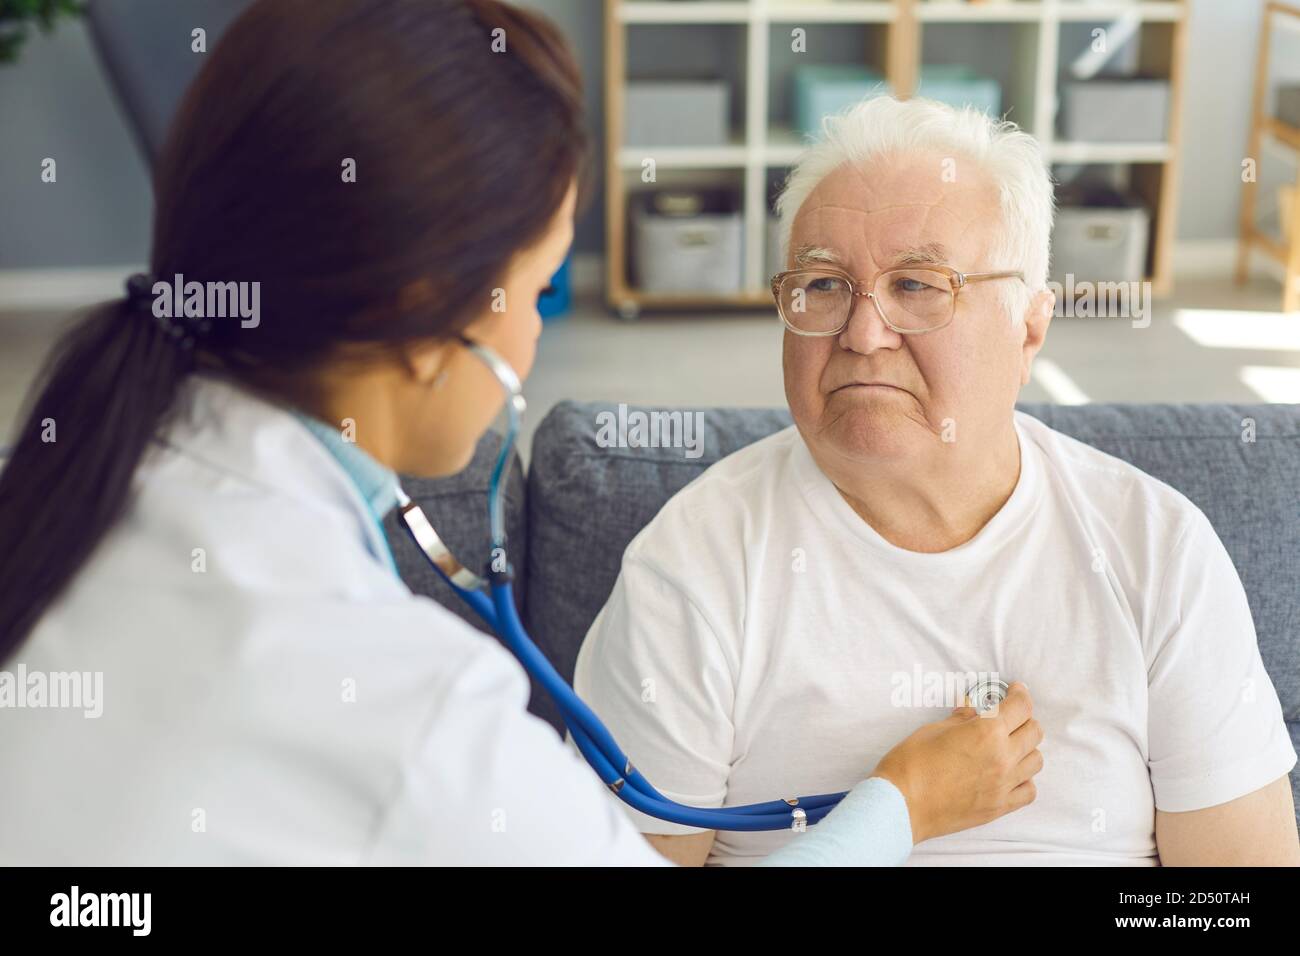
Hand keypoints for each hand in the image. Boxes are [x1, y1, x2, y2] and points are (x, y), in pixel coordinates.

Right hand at [870, 682, 1042, 844]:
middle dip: (1023, 719)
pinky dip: (1025, 779)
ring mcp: (1003, 784)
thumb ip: (961, 719)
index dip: (1020, 694)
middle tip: (1009, 716)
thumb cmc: (911, 764)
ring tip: (1009, 745)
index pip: (1021, 707)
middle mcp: (1002, 757)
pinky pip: (1029, 790)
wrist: (902, 804)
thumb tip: (971, 710)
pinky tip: (1010, 774)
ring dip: (1026, 748)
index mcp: (987, 732)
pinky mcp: (999, 806)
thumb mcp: (934, 730)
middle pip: (1034, 732)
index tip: (1016, 691)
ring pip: (1036, 760)